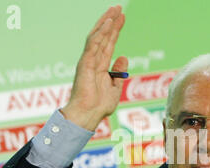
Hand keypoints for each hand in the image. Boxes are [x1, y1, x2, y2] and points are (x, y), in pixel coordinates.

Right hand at [61, 5, 127, 130]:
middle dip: (111, 22)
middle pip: (103, 37)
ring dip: (106, 23)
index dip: (115, 31)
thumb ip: (119, 72)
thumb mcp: (115, 88)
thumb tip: (124, 57)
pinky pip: (93, 45)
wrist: (88, 114)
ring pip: (97, 37)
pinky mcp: (85, 64)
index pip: (109, 44)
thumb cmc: (99, 106)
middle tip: (118, 8)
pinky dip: (100, 33)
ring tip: (114, 11)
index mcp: (100, 67)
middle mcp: (94, 61)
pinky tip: (108, 23)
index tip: (122, 18)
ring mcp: (88, 61)